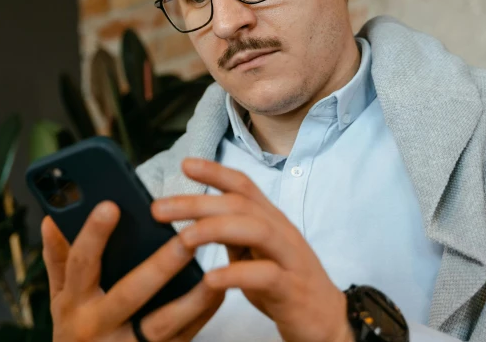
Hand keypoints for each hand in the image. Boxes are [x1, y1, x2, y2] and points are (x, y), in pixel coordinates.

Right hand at [41, 201, 224, 341]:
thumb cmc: (74, 330)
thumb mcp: (59, 297)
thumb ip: (57, 258)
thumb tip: (50, 218)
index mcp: (73, 303)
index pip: (80, 264)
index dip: (94, 234)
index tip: (111, 206)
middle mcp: (98, 325)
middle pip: (130, 294)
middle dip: (159, 267)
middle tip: (184, 239)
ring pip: (163, 324)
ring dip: (191, 299)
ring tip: (212, 272)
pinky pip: (182, 338)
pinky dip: (202, 315)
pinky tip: (217, 292)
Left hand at [151, 158, 353, 341]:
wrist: (327, 322)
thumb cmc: (283, 284)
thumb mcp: (253, 253)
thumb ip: (229, 233)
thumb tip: (192, 216)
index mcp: (270, 219)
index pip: (243, 185)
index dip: (215, 172)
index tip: (184, 165)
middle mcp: (281, 232)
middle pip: (240, 204)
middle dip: (197, 202)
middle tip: (159, 208)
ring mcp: (290, 259)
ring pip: (256, 230)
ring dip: (215, 230)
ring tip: (183, 239)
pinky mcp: (293, 290)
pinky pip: (266, 276)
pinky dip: (235, 274)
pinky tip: (210, 278)